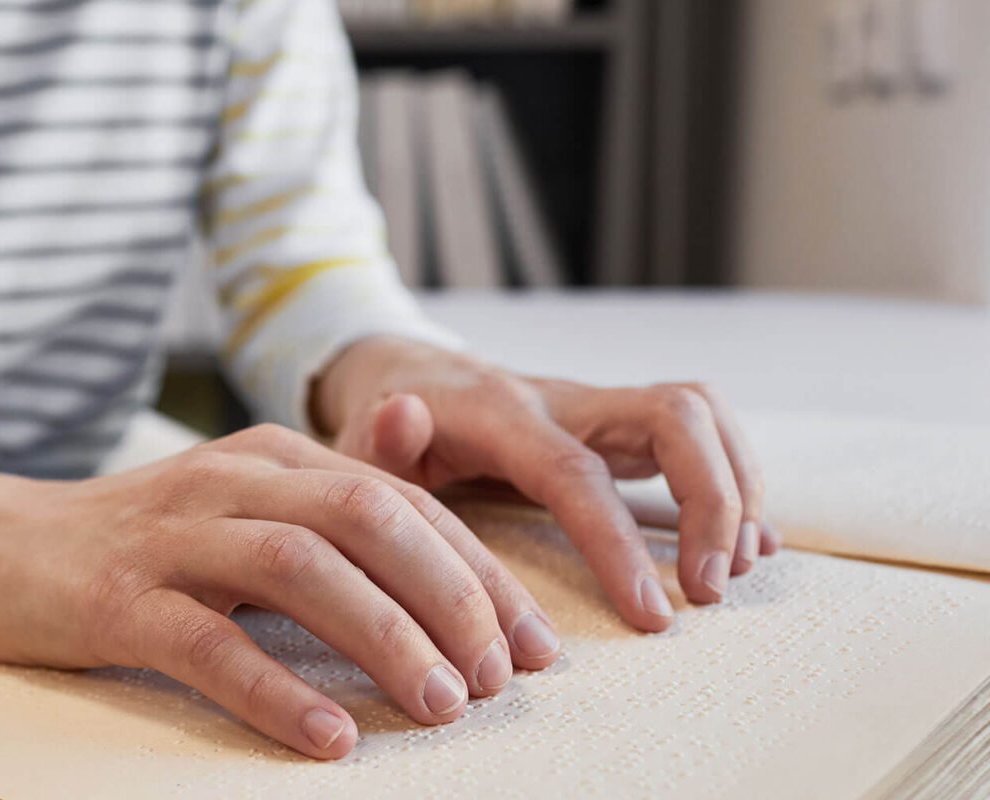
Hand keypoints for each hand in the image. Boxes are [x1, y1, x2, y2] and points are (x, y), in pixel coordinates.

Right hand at [0, 424, 563, 759]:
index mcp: (271, 454)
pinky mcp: (115, 600)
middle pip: (364, 518)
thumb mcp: (241, 506)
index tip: (534, 644)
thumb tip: (438, 516)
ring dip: (383, 637)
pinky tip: (329, 740)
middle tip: (501, 679)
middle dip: (451, 596)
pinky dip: (274, 691)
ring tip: (442, 706)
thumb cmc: (139, 540)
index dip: (478, 570)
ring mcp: (169, 536)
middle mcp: (228, 479)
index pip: (401, 500)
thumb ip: (330, 504)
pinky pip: (207, 643)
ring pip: (298, 570)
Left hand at [313, 336, 774, 631]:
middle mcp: (563, 400)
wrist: (407, 376)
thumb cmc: (383, 426)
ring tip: (736, 569)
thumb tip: (401, 414)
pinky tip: (745, 544)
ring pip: (700, 414)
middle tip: (712, 589)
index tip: (653, 612)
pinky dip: (734, 482)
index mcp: (501, 415)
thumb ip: (378, 440)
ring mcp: (598, 407)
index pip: (576, 473)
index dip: (618, 542)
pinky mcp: (618, 425)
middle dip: (712, 501)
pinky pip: (698, 434)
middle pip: (674, 416)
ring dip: (736, 487)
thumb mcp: (362, 441)